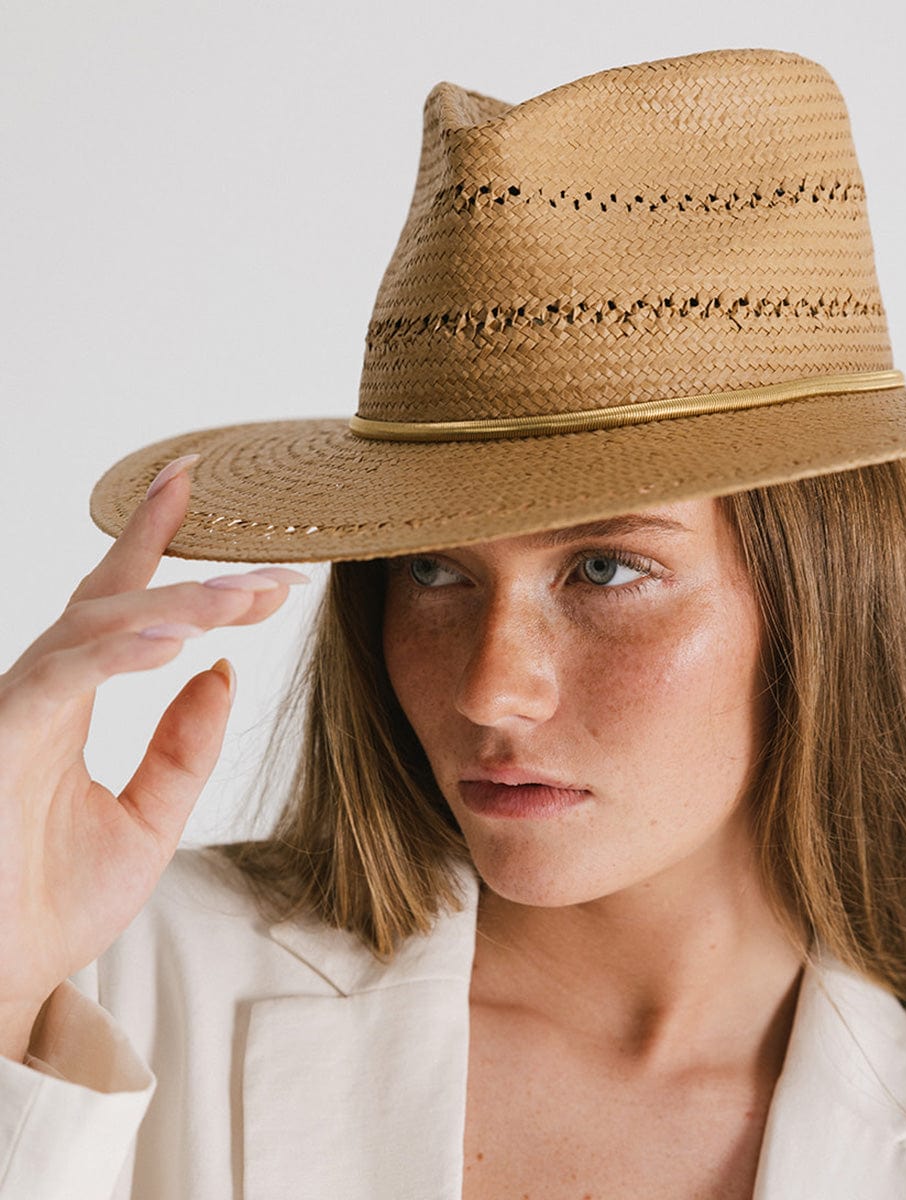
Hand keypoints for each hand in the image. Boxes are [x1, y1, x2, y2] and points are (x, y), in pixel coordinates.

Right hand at [0, 457, 306, 1056]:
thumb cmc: (52, 904)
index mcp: (70, 703)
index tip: (196, 481)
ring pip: (95, 628)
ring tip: (243, 600)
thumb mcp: (149, 819)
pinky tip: (179, 641)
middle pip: (119, 604)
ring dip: (175, 606)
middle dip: (199, 584)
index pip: (117, 604)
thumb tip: (222, 671)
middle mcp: (39, 694)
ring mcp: (13, 714)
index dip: (151, 539)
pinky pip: (59, 679)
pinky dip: (117, 652)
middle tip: (276, 580)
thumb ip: (184, 745)